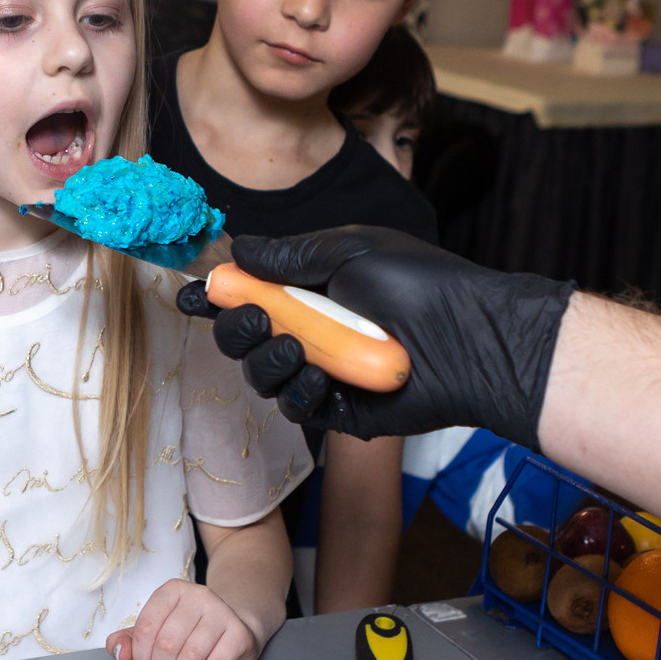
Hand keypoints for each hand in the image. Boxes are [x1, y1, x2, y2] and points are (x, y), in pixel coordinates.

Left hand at [105, 579, 263, 659]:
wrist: (235, 627)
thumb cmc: (190, 630)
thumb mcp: (156, 630)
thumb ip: (128, 640)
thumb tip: (120, 655)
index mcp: (172, 591)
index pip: (146, 625)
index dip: (140, 653)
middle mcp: (198, 596)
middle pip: (167, 643)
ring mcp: (222, 614)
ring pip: (191, 656)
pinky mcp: (239, 635)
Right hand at [179, 226, 574, 447]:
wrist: (469, 335)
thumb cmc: (419, 282)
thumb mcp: (349, 252)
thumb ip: (290, 257)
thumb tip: (240, 248)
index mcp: (313, 291)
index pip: (251, 294)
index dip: (217, 297)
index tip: (191, 297)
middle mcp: (314, 332)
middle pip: (247, 340)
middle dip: (236, 330)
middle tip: (250, 317)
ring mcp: (324, 373)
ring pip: (265, 377)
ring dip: (267, 361)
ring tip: (295, 346)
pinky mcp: (340, 411)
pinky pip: (298, 409)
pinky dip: (300, 392)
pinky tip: (318, 377)